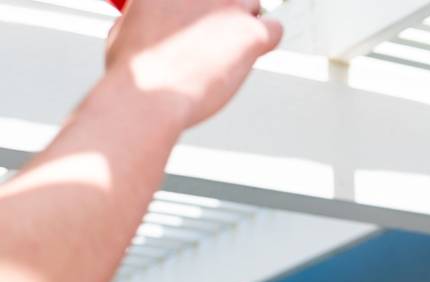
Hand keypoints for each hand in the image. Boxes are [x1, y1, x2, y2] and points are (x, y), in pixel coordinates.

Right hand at [104, 0, 282, 127]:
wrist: (148, 95)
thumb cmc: (135, 73)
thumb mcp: (125, 28)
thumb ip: (145, 16)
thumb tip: (149, 21)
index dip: (204, 6)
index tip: (201, 20)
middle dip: (225, 12)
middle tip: (216, 36)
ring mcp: (229, 6)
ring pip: (254, 4)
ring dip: (246, 24)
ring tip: (230, 49)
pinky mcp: (251, 32)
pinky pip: (275, 28)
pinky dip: (268, 39)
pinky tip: (253, 53)